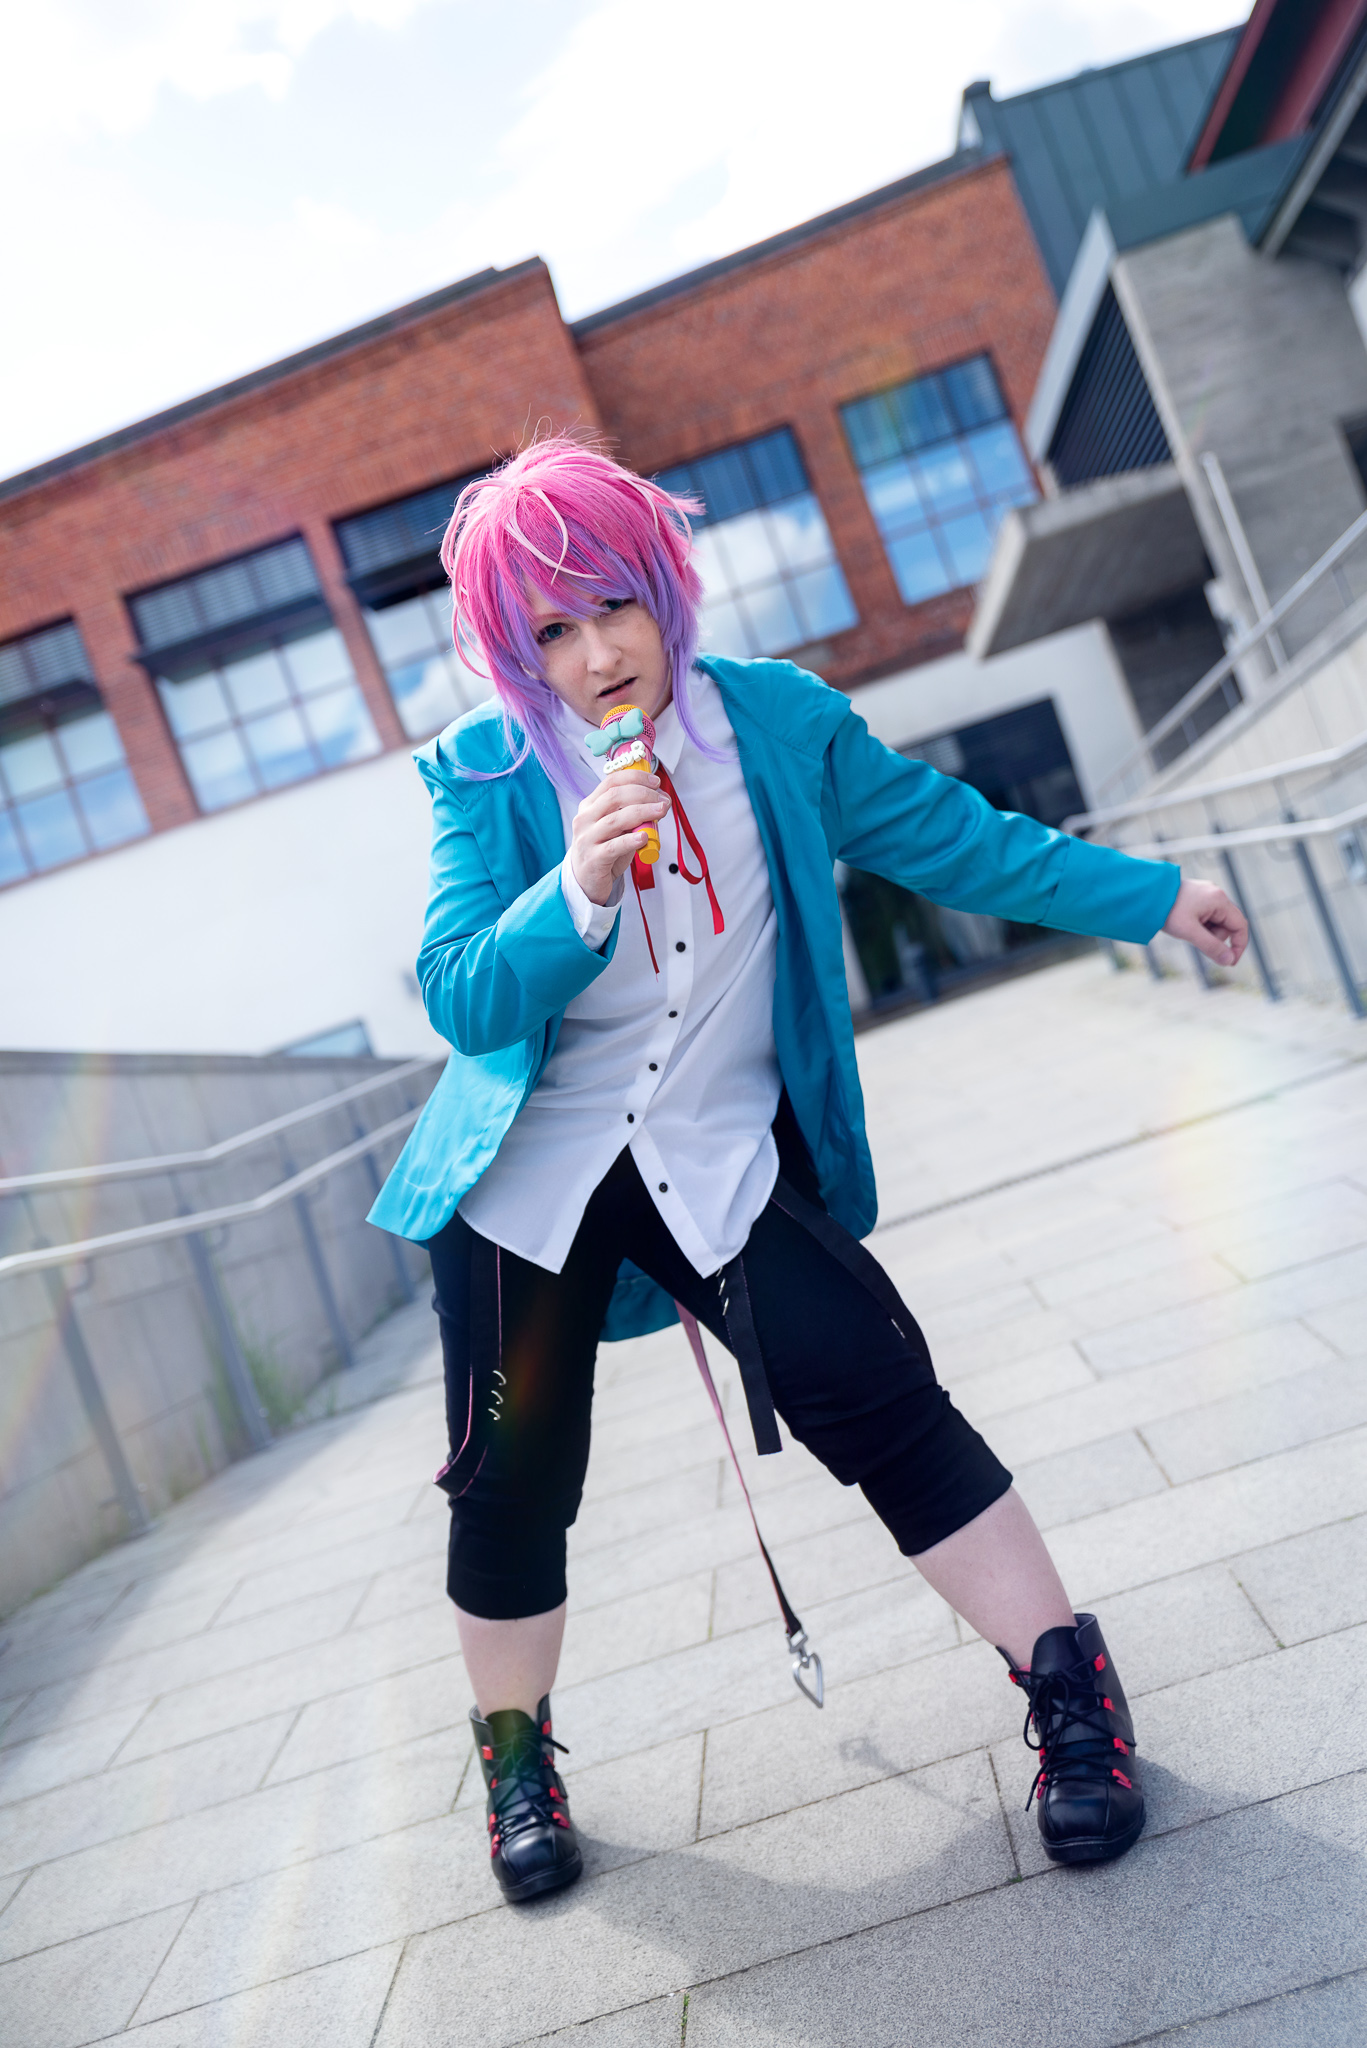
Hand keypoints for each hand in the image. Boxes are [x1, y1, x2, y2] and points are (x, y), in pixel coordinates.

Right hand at [570, 770, 670, 905]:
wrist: (586, 881)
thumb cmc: (604, 850)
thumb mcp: (615, 828)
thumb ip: (631, 814)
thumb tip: (659, 802)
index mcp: (589, 806)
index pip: (611, 782)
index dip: (636, 778)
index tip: (655, 782)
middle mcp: (585, 819)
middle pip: (615, 797)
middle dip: (644, 794)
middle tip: (663, 800)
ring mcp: (587, 839)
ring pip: (616, 820)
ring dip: (643, 812)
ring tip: (661, 812)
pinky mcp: (594, 859)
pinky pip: (614, 847)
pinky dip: (631, 840)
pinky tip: (645, 837)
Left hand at [1162, 877, 1248, 966]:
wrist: (1146, 894)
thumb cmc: (1168, 911)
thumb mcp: (1190, 932)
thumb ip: (1211, 947)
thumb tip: (1229, 960)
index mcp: (1219, 900)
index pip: (1240, 926)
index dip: (1239, 945)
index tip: (1230, 962)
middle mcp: (1216, 894)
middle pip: (1227, 925)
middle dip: (1214, 937)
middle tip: (1194, 938)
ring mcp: (1207, 894)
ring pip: (1216, 922)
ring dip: (1205, 931)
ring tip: (1185, 928)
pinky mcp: (1198, 896)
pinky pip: (1206, 916)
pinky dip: (1199, 924)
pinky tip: (1184, 923)